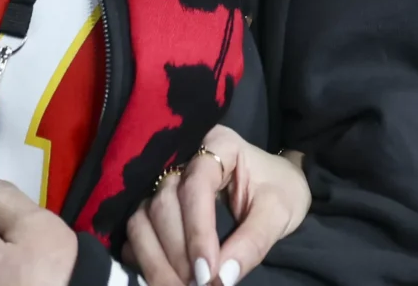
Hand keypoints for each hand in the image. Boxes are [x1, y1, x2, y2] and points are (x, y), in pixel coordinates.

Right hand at [122, 126, 309, 285]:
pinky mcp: (155, 205)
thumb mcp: (279, 213)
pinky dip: (146, 259)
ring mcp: (164, 180)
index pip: (196, 185)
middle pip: (164, 203)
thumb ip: (253, 242)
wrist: (278, 187)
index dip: (197, 231)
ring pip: (143, 217)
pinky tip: (165, 279)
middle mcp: (184, 156)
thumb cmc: (280, 191)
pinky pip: (137, 232)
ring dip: (157, 260)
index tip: (207, 273)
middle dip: (178, 252)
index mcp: (219, 144)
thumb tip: (223, 278)